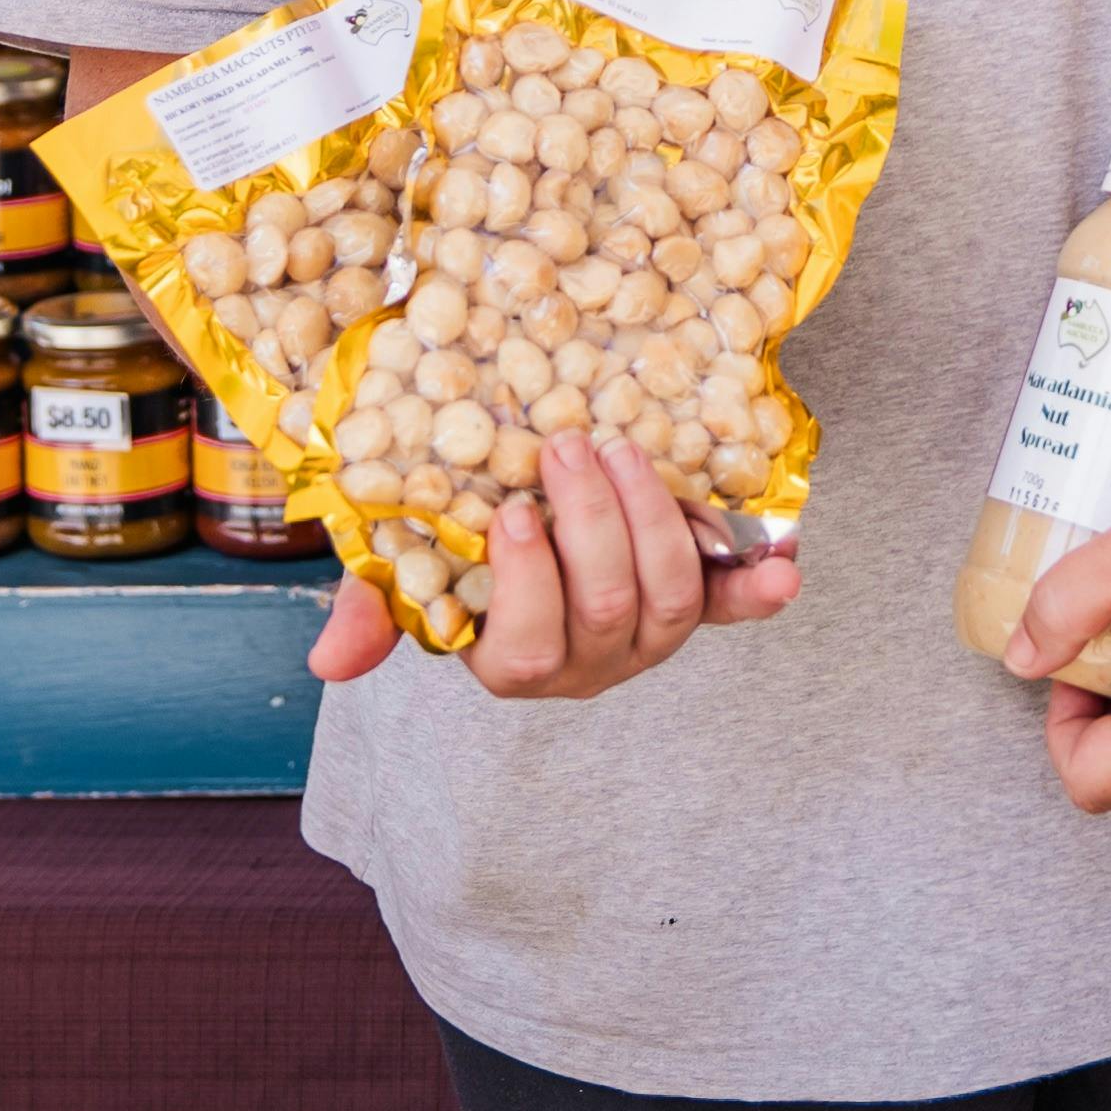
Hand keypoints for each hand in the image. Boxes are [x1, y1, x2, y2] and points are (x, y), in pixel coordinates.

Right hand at [303, 431, 801, 696]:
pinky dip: (758, 589)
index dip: (530, 580)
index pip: (529, 643)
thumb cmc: (452, 553)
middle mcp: (587, 661)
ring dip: (659, 520)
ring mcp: (647, 637)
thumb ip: (372, 609)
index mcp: (512, 659)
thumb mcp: (403, 573)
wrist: (517, 524)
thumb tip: (327, 665)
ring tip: (630, 452)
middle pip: (609, 607)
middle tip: (572, 445)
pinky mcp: (693, 604)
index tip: (514, 511)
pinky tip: (784, 569)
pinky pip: (731, 606)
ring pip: (671, 599)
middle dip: (594, 522)